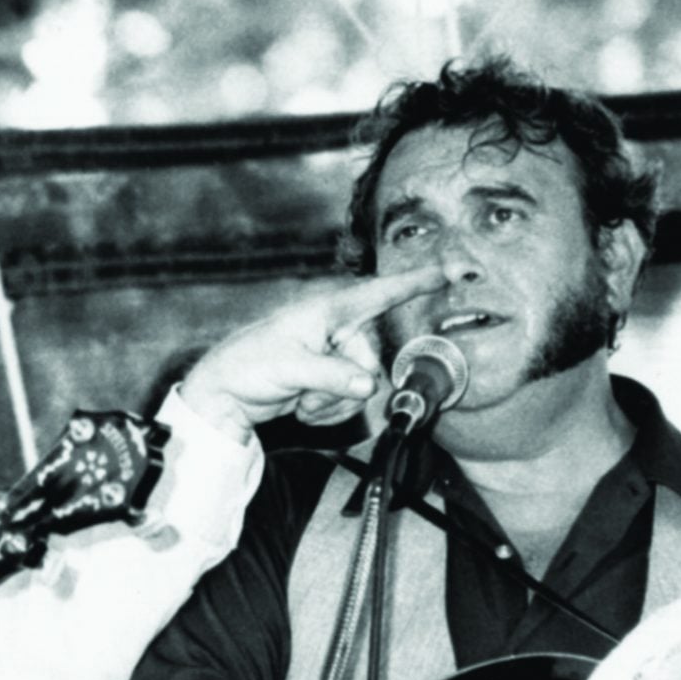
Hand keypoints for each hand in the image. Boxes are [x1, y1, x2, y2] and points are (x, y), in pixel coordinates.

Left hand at [178, 266, 442, 438]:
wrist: (223, 396)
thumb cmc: (246, 366)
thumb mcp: (288, 367)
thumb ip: (332, 375)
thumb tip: (368, 384)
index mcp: (328, 311)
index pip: (383, 293)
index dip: (421, 281)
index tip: (457, 269)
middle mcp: (336, 331)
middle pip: (371, 361)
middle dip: (340, 383)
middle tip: (303, 385)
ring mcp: (333, 358)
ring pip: (360, 388)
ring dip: (329, 401)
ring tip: (296, 393)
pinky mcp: (330, 383)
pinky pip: (348, 404)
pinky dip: (325, 410)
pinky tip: (299, 403)